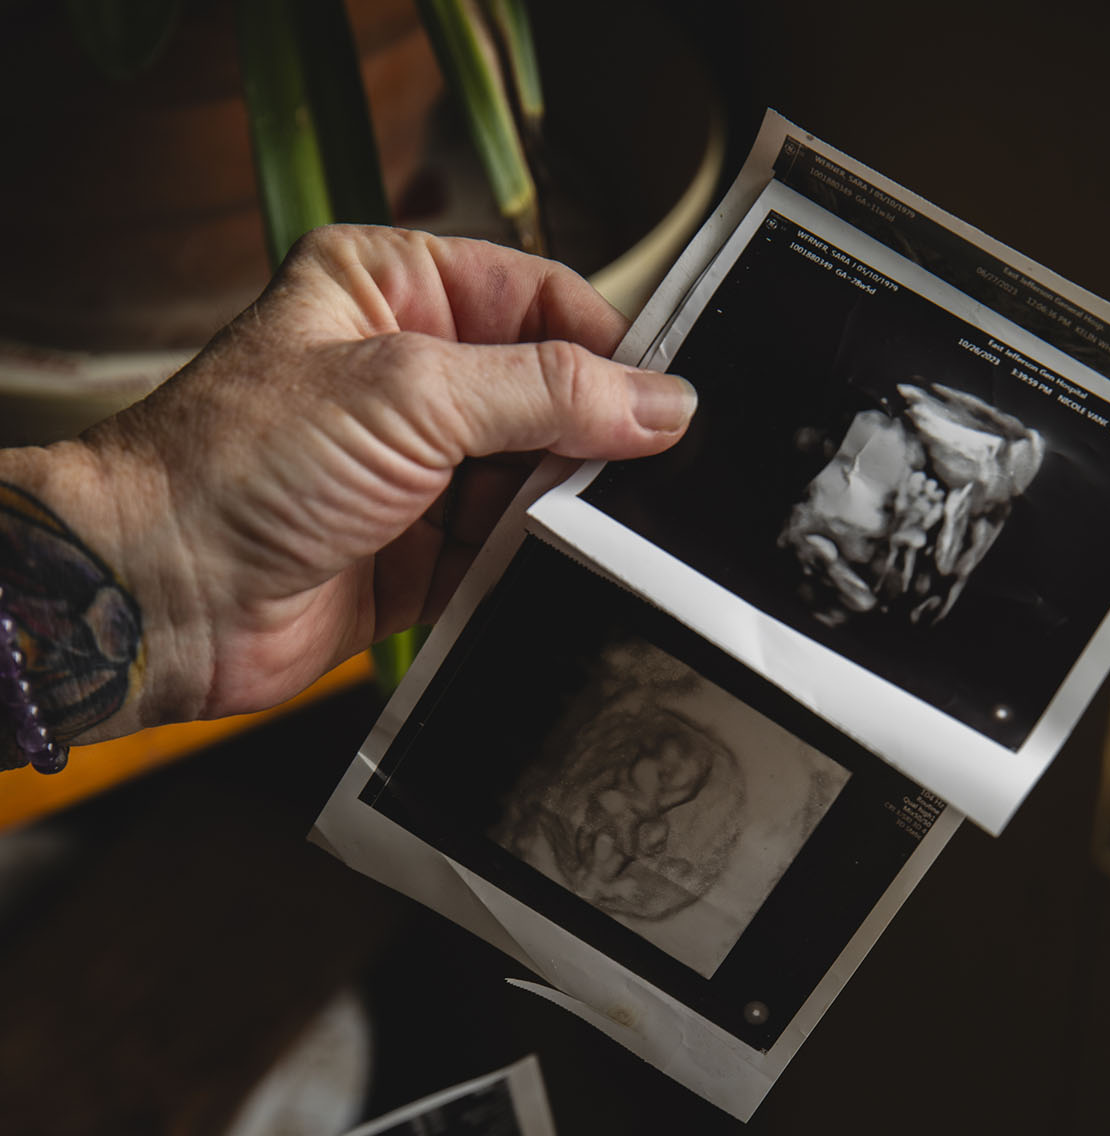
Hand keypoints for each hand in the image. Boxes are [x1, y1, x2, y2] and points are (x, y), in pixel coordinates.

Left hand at [76, 228, 695, 731]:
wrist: (167, 595)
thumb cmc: (239, 468)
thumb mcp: (410, 394)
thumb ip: (547, 392)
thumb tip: (660, 401)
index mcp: (390, 291)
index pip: (538, 299)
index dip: (608, 348)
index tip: (666, 404)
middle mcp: (403, 375)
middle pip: (546, 395)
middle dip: (588, 440)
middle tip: (632, 478)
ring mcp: (410, 470)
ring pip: (531, 482)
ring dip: (558, 511)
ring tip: (580, 532)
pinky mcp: (415, 555)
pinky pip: (504, 556)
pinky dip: (530, 568)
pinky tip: (550, 575)